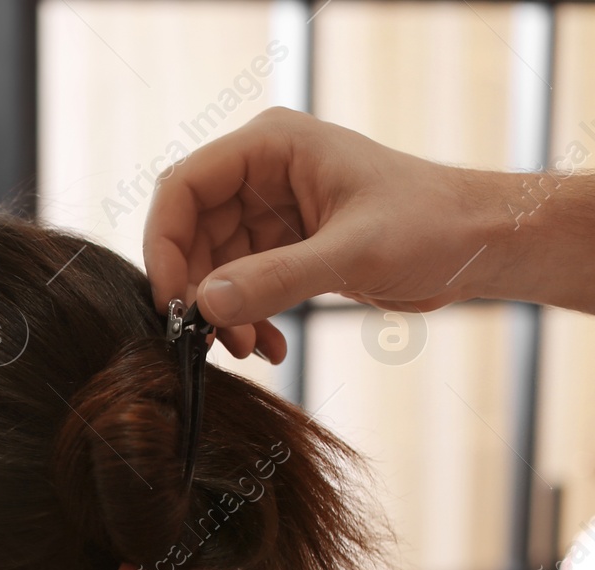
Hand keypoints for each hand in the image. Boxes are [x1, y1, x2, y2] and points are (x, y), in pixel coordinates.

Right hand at [143, 107, 502, 362]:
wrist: (481, 245)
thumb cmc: (434, 225)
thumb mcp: (353, 252)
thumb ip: (276, 278)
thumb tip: (204, 305)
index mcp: (271, 145)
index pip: (184, 187)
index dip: (164, 243)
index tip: (172, 300)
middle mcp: (261, 173)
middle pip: (189, 231)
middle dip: (196, 289)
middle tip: (213, 338)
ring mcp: (269, 210)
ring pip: (209, 265)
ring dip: (222, 313)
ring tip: (248, 346)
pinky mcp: (282, 246)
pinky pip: (238, 284)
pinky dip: (245, 318)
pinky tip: (267, 345)